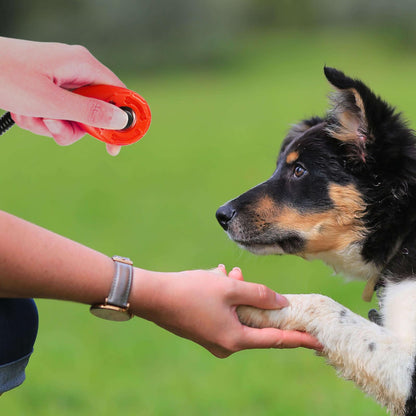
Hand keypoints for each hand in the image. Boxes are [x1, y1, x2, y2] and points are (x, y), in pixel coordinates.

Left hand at [0, 37, 127, 155]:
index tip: (119, 142)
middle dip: (74, 126)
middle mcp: (76, 71)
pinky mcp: (49, 89)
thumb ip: (89, 112)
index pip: (119, 94)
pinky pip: (58, 114)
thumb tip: (121, 120)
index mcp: (83, 65)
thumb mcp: (50, 101)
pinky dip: (42, 120)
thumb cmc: (6, 76)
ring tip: (33, 117)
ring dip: (53, 125)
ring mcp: (62, 80)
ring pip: (74, 117)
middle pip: (95, 112)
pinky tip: (26, 112)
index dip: (124, 119)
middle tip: (55, 127)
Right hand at [130, 265, 321, 357]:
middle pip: (254, 322)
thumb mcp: (230, 288)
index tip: (318, 341)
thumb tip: (282, 303)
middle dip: (254, 298)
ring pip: (237, 313)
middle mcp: (225, 345)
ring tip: (227, 274)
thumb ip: (260, 295)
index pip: (276, 339)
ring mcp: (213, 339)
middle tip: (242, 278)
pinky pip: (224, 313)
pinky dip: (225, 297)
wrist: (153, 297)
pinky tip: (216, 279)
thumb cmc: (191, 291)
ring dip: (236, 293)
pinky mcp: (203, 330)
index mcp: (235, 339)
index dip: (298, 338)